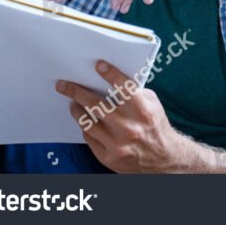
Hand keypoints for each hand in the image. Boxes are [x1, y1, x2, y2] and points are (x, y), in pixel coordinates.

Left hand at [56, 60, 187, 172]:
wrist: (162, 160)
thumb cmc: (155, 126)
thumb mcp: (153, 105)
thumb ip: (135, 92)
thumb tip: (112, 79)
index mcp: (143, 111)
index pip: (124, 88)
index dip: (111, 74)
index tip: (98, 65)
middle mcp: (129, 128)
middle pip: (96, 105)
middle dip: (76, 92)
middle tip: (64, 85)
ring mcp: (117, 144)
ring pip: (87, 122)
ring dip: (76, 109)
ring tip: (72, 102)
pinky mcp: (108, 157)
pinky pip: (89, 137)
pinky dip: (86, 127)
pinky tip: (85, 120)